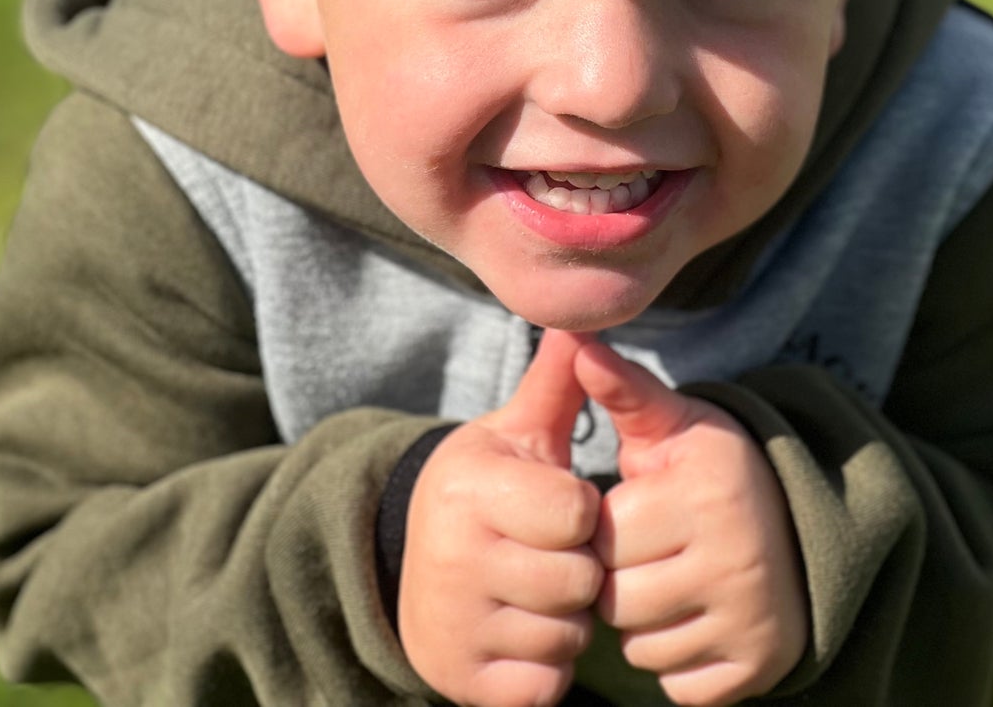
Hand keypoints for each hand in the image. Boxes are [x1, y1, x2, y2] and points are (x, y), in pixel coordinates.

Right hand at [398, 329, 602, 706]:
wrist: (409, 573)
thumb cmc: (484, 494)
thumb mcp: (512, 436)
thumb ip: (554, 386)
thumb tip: (582, 322)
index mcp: (470, 490)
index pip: (579, 513)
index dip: (583, 513)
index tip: (558, 506)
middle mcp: (455, 557)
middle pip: (579, 580)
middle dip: (579, 569)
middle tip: (548, 554)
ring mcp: (456, 625)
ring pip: (567, 637)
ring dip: (566, 620)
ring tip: (536, 590)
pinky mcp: (463, 682)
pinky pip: (546, 686)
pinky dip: (547, 667)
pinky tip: (523, 632)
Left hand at [574, 340, 809, 706]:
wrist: (793, 526)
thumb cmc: (708, 471)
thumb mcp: (673, 423)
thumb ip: (621, 389)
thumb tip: (574, 340)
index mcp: (708, 493)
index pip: (605, 539)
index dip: (605, 530)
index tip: (632, 513)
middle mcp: (739, 558)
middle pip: (618, 601)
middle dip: (618, 580)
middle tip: (648, 554)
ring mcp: (753, 619)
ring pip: (642, 649)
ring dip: (642, 624)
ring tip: (669, 581)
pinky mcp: (758, 668)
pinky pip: (677, 686)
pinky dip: (675, 662)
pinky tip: (694, 620)